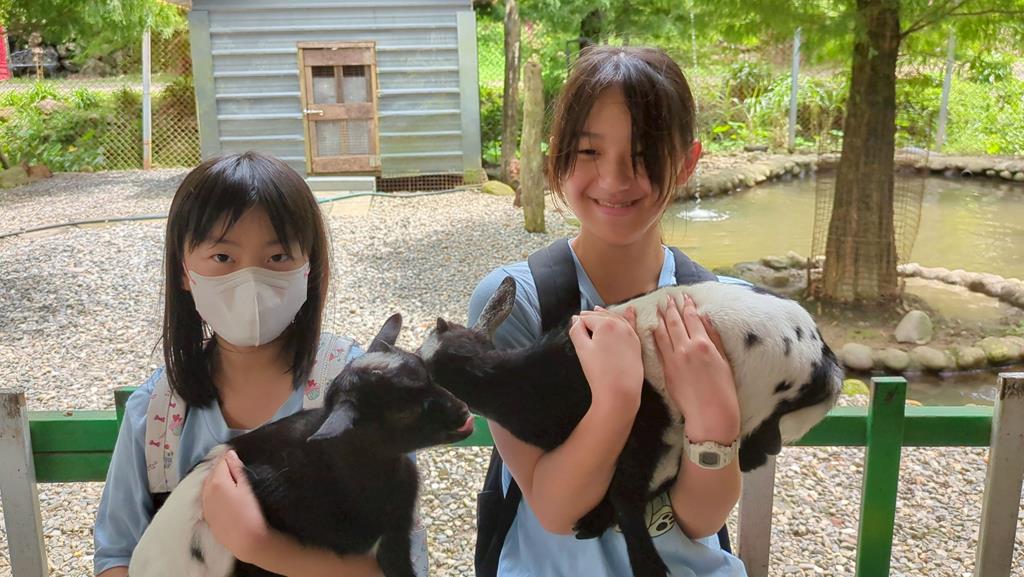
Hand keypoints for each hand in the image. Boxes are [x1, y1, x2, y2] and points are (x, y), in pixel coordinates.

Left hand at [201, 450, 269, 563]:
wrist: (247, 541)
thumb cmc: (251, 512)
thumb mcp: (247, 487)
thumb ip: (237, 469)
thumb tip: (230, 455)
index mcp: (217, 482)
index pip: (221, 462)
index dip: (228, 456)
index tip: (235, 454)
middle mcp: (206, 492)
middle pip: (212, 473)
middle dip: (221, 468)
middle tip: (234, 465)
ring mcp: (205, 505)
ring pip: (208, 486)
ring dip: (216, 479)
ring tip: (228, 478)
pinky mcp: (207, 516)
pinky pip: (207, 498)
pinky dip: (213, 492)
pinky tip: (223, 495)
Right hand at [570, 306, 642, 408]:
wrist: (620, 392)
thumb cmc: (601, 373)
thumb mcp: (582, 350)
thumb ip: (576, 330)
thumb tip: (575, 320)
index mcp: (606, 324)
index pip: (586, 317)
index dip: (578, 323)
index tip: (575, 328)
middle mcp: (620, 326)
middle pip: (601, 316)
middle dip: (591, 318)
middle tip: (581, 322)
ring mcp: (631, 334)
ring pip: (615, 318)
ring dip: (605, 316)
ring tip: (597, 313)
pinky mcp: (637, 344)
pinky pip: (631, 325)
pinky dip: (628, 317)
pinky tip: (630, 310)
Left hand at [652, 294, 738, 441]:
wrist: (710, 414)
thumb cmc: (723, 390)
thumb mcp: (724, 361)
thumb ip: (714, 338)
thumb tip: (705, 319)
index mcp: (704, 344)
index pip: (693, 319)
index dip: (687, 306)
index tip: (684, 296)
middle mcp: (686, 348)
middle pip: (675, 322)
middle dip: (671, 307)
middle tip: (667, 296)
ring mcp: (674, 359)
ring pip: (663, 332)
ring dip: (660, 318)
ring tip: (658, 307)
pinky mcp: (666, 370)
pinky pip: (657, 348)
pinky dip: (654, 336)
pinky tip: (652, 328)